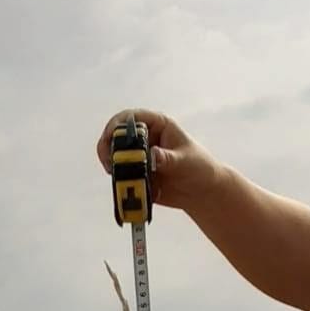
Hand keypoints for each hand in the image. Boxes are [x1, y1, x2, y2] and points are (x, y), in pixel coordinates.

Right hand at [96, 108, 221, 212]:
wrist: (202, 193)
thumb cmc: (199, 168)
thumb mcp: (184, 161)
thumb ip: (167, 158)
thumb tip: (152, 155)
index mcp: (157, 125)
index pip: (132, 117)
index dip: (117, 124)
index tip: (111, 136)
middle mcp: (145, 138)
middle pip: (118, 135)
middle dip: (108, 145)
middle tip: (108, 160)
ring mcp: (139, 157)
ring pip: (116, 156)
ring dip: (110, 164)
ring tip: (112, 173)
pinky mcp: (137, 175)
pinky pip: (122, 176)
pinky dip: (118, 180)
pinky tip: (121, 186)